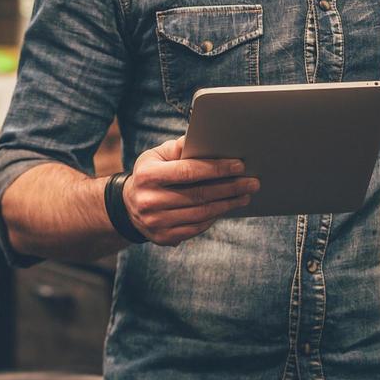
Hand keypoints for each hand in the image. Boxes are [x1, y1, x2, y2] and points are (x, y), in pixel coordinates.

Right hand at [123, 136, 259, 245]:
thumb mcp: (157, 155)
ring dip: (227, 205)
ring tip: (245, 196)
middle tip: (252, 182)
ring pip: (200, 214)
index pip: (188, 171)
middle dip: (229, 188)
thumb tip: (209, 141)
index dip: (216, 169)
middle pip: (198, 195)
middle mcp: (149, 200)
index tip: (239, 165)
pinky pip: (196, 228)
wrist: (128, 205)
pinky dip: (214, 217)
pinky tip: (226, 208)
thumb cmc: (150, 173)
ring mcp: (155, 222)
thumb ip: (181, 148)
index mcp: (148, 175)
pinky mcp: (163, 238)